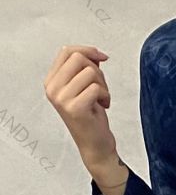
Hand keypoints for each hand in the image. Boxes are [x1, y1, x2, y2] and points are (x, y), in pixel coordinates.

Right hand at [43, 44, 117, 172]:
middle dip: (97, 71)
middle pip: (79, 58)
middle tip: (100, 88)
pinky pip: (96, 88)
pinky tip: (103, 107)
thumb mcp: (84, 86)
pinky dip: (105, 96)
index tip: (102, 58)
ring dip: (103, 85)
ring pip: (90, 72)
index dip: (87, 50)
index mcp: (51, 81)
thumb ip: (85, 68)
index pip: (66, 51)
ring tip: (101, 99)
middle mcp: (52, 89)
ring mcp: (61, 98)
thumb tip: (96, 54)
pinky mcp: (74, 108)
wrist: (94, 143)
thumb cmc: (91, 114)